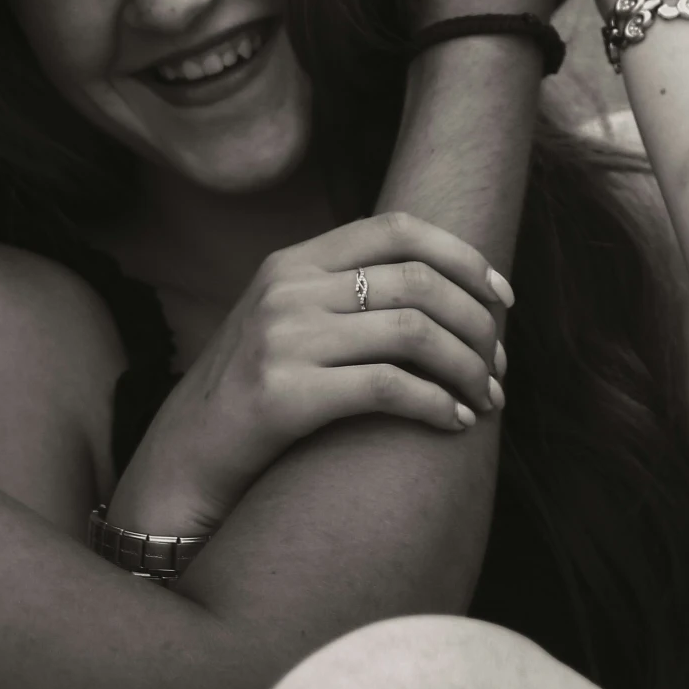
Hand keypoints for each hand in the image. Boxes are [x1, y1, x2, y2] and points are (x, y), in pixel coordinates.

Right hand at [108, 211, 512, 536]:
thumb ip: (346, 294)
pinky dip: (437, 404)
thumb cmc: (254, 395)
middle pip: (418, 282)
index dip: (463, 256)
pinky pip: (388, 387)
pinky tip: (455, 423)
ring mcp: (282, 338)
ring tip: (488, 399)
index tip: (503, 297)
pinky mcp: (283, 394)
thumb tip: (450, 291)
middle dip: (478, 324)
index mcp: (293, 261)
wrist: (184, 459)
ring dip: (467, 368)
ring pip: (414, 332)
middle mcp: (287, 288)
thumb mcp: (290, 322)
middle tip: (501, 366)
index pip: (398, 229)